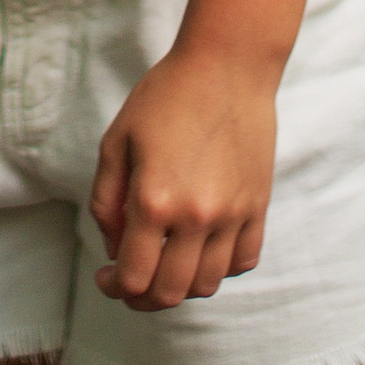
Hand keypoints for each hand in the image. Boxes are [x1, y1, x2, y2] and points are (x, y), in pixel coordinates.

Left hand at [88, 39, 278, 310]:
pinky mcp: (258, 206)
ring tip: (165, 264)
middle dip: (144, 298)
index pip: (135, 278)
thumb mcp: (117, 140)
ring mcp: (233, 214)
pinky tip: (202, 249)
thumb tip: (113, 248)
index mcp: (154, 200)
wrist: (227, 66)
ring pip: (208, 284)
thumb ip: (106, 200)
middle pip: (171, 293)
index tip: (107, 277)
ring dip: (181, 286)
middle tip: (131, 283)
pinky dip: (220, 268)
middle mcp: (196, 216)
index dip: (115, 288)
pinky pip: (243, 261)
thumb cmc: (165, 96)